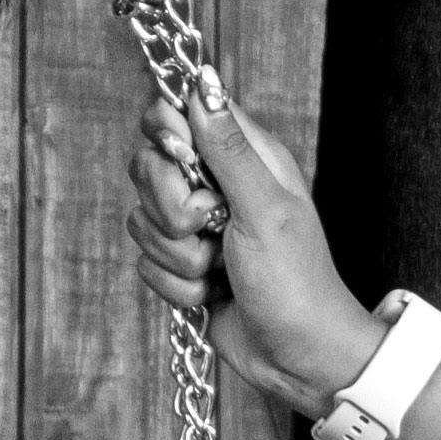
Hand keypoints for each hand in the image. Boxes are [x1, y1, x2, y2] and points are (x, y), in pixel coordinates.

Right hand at [128, 83, 382, 419]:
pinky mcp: (183, 265)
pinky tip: (212, 293)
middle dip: (170, 208)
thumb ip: (227, 147)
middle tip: (211, 228)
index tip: (184, 163)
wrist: (299, 358)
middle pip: (147, 166)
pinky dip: (177, 286)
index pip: (176, 112)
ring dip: (180, 256)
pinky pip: (146, 263)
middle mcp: (216, 185)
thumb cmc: (295, 283)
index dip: (167, 135)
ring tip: (220, 268)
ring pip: (142, 219)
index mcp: (244, 156)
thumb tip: (201, 81)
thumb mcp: (264, 208)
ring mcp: (197, 227)